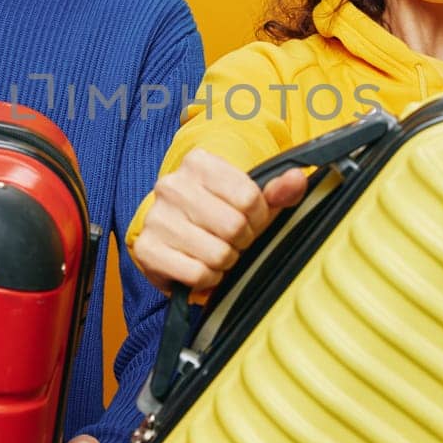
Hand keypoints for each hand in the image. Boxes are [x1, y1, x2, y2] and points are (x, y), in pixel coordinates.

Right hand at [130, 148, 308, 293]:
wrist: (173, 237)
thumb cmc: (215, 215)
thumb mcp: (248, 199)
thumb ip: (276, 191)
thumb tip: (296, 179)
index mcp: (198, 163)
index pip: (248, 196)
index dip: (259, 217)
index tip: (251, 221)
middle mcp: (172, 185)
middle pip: (234, 226)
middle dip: (242, 241)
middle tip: (234, 241)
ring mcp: (156, 217)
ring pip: (217, 253)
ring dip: (225, 262)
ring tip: (217, 253)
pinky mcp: (147, 249)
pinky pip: (197, 274)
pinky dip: (207, 278)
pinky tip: (202, 266)